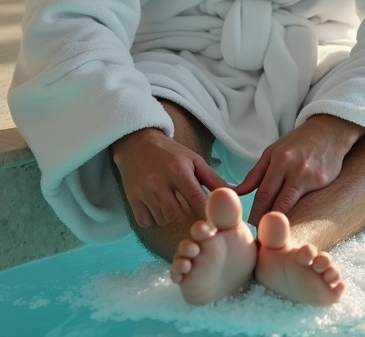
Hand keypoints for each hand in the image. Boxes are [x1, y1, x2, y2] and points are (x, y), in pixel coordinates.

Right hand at [111, 128, 228, 227]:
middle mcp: (160, 181)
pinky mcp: (131, 198)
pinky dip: (153, 219)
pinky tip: (157, 207)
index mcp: (179, 170)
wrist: (137, 143)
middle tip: (190, 213)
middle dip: (186, 217)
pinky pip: (146, 221)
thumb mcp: (194, 160)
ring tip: (172, 204)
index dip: (205, 214)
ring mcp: (143, 190)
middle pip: (177, 214)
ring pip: (162, 219)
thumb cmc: (171, 153)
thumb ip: (213, 179)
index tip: (212, 221)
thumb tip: (233, 195)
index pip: (196, 199)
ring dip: (170, 218)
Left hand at [235, 115, 364, 226]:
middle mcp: (293, 168)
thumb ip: (255, 174)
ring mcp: (310, 176)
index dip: (255, 214)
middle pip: (275, 204)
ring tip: (274, 231)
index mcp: (278, 159)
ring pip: (291, 206)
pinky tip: (295, 219)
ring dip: (281, 221)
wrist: (330, 131)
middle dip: (266, 222)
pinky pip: (307, 203)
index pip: (262, 194)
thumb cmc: (297, 143)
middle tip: (260, 235)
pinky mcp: (323, 181)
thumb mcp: (273, 151)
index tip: (249, 226)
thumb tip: (235, 193)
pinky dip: (299, 212)